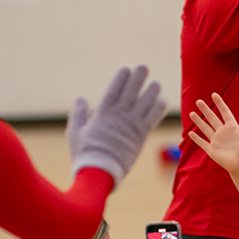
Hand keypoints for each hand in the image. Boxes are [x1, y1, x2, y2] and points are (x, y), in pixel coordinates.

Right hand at [67, 65, 167, 182]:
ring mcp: (132, 125)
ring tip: (156, 83)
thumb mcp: (75, 132)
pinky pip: (152, 119)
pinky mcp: (141, 136)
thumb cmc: (85, 154)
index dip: (120, 78)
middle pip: (131, 92)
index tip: (126, 68)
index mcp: (102, 113)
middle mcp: (119, 116)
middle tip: (144, 67)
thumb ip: (78, 113)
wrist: (100, 172)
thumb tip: (79, 97)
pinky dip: (158, 109)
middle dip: (138, 78)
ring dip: (151, 92)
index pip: (113, 90)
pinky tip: (163, 101)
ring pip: (145, 103)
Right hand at [188, 93, 238, 174]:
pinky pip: (202, 142)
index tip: (214, 94)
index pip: (225, 112)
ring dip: (198, 121)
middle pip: (212, 118)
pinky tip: (191, 132)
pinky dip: (196, 138)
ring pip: (205, 128)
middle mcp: (223, 132)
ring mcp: (216, 141)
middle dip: (205, 110)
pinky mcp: (212, 150)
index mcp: (232, 127)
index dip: (220, 103)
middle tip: (198, 101)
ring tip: (191, 113)